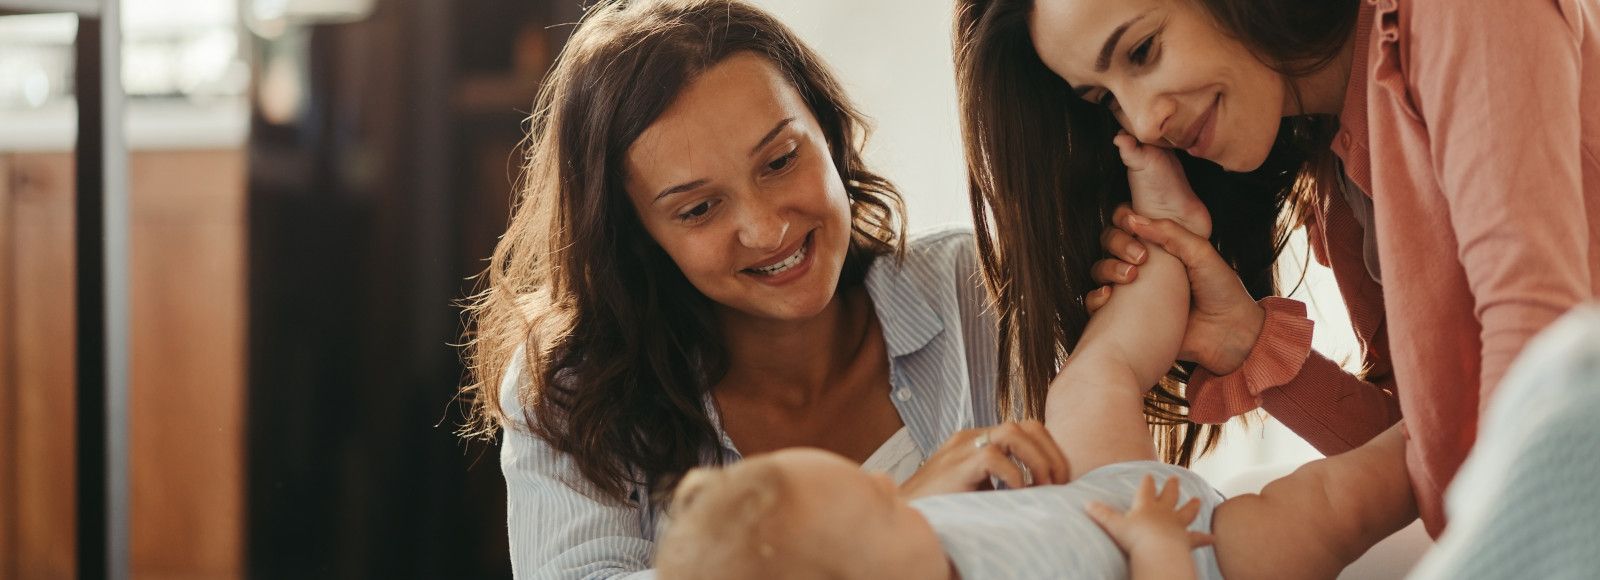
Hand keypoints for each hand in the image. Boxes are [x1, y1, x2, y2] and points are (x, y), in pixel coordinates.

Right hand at [898, 420, 1069, 498]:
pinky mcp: (956, 465)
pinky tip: (1015, 493)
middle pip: (1026, 424)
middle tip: (1059, 483)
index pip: (1026, 429)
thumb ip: (1002, 482)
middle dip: (1050, 452)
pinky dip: (1013, 475)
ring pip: (1012, 431)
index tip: (1060, 479)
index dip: (1049, 449)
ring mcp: (962, 448)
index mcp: (978, 441)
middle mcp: (971, 438)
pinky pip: (992, 456)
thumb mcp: (978, 489)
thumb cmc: (941, 507)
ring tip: (1042, 486)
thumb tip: (1041, 491)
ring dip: (1036, 460)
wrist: (905, 515)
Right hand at [1085, 475, 1213, 555]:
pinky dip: (1205, 538)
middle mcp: (1163, 511)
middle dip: (1171, 487)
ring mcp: (1177, 525)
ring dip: (1191, 506)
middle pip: (1169, 495)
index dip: (1147, 482)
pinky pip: (1198, 538)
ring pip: (1186, 512)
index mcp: (1146, 505)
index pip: (1146, 489)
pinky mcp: (1187, 539)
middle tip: (1175, 478)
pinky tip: (1214, 538)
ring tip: (1198, 499)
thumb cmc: (1135, 537)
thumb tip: (1086, 503)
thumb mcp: (1114, 524)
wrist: (1156, 550)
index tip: (1150, 474)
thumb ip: (1102, 514)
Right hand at [1086, 204, 1265, 375]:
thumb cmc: (1221, 290)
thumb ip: (1171, 232)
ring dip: (1107, 267)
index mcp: (1161, 245)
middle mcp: (1143, 265)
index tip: (1129, 222)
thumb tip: (1133, 219)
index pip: (1129, 223)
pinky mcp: (1126, 317)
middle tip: (1140, 257)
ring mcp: (1133, 291)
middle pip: (1109, 242)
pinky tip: (1110, 297)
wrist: (1229, 335)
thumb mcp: (1201, 253)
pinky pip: (1097, 305)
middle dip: (1117, 242)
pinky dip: (1096, 298)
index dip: (1122, 217)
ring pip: (1100, 270)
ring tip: (1130, 278)